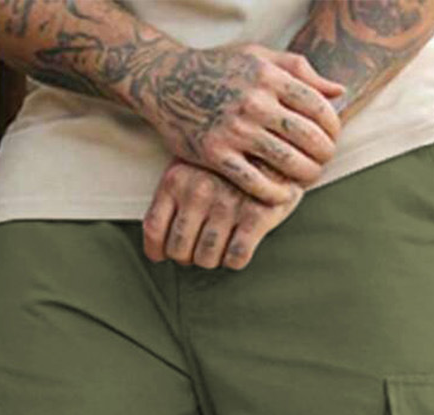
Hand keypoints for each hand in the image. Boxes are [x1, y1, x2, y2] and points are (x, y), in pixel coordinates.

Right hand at [142, 43, 344, 205]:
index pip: (318, 107)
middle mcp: (255, 103)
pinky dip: (275, 192)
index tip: (332, 138)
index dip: (333, 127)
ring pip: (286, 162)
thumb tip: (339, 92)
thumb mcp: (258, 56)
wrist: (166, 82)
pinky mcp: (216, 155)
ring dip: (305, 175)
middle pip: (307, 137)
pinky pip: (255, 182)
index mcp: (269, 77)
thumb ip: (299, 70)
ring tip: (308, 178)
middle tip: (324, 162)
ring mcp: (235, 130)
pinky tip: (283, 195)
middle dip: (324, 154)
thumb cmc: (218, 69)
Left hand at [143, 157, 304, 269]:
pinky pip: (236, 257)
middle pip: (180, 250)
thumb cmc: (232, 153)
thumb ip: (176, 190)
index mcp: (177, 178)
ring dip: (212, 259)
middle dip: (188, 257)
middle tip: (198, 250)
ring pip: (207, 258)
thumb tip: (159, 238)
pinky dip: (235, 260)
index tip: (162, 255)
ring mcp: (227, 204)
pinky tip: (238, 247)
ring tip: (219, 247)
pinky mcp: (256, 215)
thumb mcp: (194, 159)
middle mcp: (198, 192)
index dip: (157, 250)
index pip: (154, 229)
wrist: (279, 136)